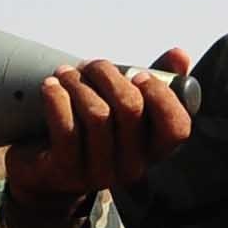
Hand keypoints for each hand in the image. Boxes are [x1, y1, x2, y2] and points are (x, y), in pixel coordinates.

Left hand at [5, 50, 194, 195]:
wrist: (47, 170)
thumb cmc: (93, 130)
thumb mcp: (125, 106)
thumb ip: (157, 82)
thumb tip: (180, 54)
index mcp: (153, 150)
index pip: (176, 127)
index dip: (160, 96)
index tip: (138, 74)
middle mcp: (132, 166)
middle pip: (130, 108)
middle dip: (107, 74)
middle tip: (90, 65)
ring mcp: (100, 173)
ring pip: (97, 114)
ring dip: (78, 83)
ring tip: (65, 74)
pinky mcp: (67, 172)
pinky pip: (66, 128)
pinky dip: (57, 99)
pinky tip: (51, 87)